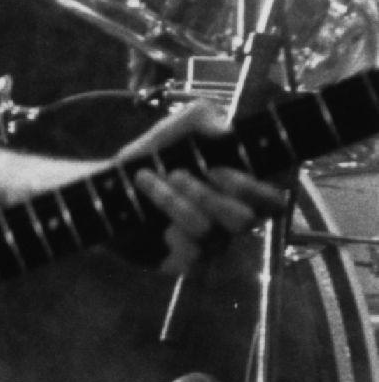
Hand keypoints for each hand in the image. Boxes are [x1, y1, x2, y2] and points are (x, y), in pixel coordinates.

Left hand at [114, 98, 289, 278]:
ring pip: (208, 231)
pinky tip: (149, 214)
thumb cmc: (153, 157)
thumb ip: (201, 117)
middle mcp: (230, 222)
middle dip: (205, 194)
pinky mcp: (182, 263)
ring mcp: (209, 245)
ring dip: (173, 201)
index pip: (273, 202)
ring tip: (147, 181)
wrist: (107, 185)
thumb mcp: (174, 128)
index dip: (251, 188)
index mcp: (240, 192)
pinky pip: (191, 256)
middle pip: (245, 220)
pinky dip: (168, 229)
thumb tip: (225, 130)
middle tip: (176, 174)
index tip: (215, 168)